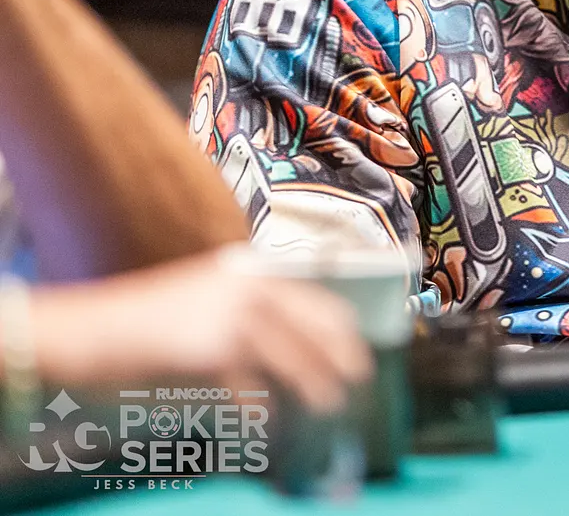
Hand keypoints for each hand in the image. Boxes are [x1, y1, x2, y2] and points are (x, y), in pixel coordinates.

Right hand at [32, 247, 371, 413]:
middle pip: (317, 322)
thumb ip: (247, 312)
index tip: (357, 346)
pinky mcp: (217, 345)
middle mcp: (249, 284)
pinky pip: (255, 382)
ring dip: (315, 381)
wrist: (91, 329)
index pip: (314, 296)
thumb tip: (294, 338)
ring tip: (329, 401)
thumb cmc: (143, 322)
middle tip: (359, 376)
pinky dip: (261, 403)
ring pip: (295, 354)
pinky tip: (265, 417)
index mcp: (248, 270)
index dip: (340, 326)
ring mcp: (235, 312)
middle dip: (341, 353)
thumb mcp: (203, 301)